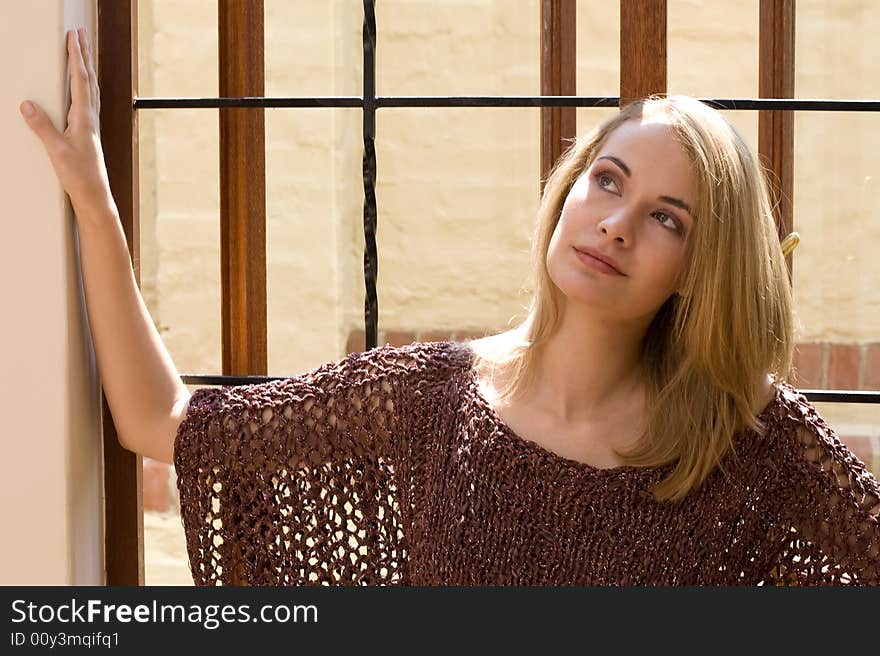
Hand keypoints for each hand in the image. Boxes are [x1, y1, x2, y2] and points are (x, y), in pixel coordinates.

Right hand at [20, 28, 115, 219]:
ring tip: (83, 50)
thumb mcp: (55, 150)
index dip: (76, 57)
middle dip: (84, 54)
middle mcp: (91, 117)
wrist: (94, 195)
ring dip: (86, 67)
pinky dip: (85, 85)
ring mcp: (91, 124)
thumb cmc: (79, 175)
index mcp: (84, 117)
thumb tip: (27, 104)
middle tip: (81, 33)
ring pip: (90, 88)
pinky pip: (87, 101)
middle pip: (88, 78)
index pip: (80, 80)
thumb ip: (42, 126)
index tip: (74, 36)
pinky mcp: (88, 132)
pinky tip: (82, 87)